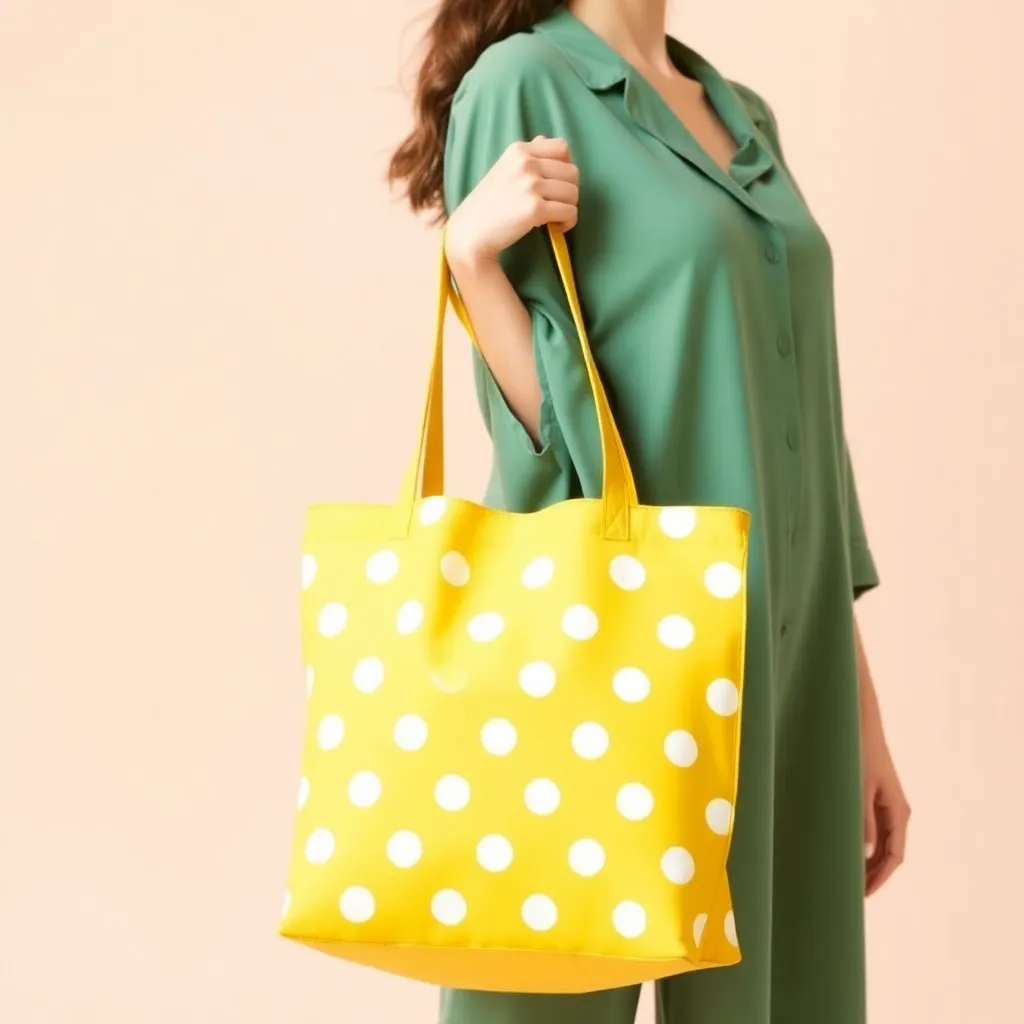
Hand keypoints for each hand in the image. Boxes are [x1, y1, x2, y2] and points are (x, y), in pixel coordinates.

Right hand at [445, 136, 578, 268]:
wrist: (471, 232)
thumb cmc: (488, 203)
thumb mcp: (504, 168)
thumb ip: (527, 155)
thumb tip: (546, 139)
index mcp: (519, 150)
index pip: (562, 147)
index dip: (566, 167)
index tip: (558, 183)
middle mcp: (525, 163)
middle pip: (572, 172)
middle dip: (570, 191)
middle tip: (557, 205)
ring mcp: (530, 185)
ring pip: (573, 193)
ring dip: (569, 208)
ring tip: (556, 217)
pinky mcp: (534, 209)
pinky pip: (569, 212)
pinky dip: (568, 222)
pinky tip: (557, 227)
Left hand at [860, 670, 910, 895]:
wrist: (857, 722)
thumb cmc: (857, 752)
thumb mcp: (858, 788)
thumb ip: (861, 821)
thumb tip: (865, 854)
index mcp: (898, 812)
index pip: (895, 856)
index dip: (879, 878)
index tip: (862, 894)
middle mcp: (896, 811)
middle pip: (889, 853)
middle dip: (872, 874)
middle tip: (849, 893)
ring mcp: (886, 804)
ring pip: (880, 843)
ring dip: (866, 860)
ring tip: (844, 877)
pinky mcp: (874, 797)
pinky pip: (872, 829)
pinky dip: (861, 844)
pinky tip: (843, 850)